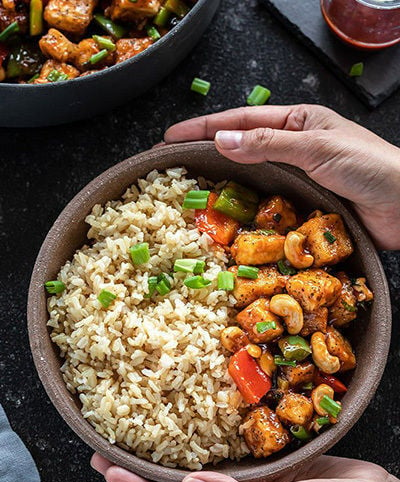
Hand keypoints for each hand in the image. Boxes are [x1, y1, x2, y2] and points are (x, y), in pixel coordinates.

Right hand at [164, 105, 399, 249]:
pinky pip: (268, 207)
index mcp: (298, 123)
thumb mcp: (316, 146)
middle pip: (242, 148)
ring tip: (193, 194)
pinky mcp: (304, 207)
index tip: (171, 136)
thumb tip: (221, 139)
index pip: (241, 120)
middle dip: (208, 154)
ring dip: (225, 185)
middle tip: (175, 166)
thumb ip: (268, 142)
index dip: (204, 127)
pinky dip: (248, 212)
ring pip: (253, 179)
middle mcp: (295, 149)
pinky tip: (230, 220)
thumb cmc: (369, 167)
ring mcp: (299, 180)